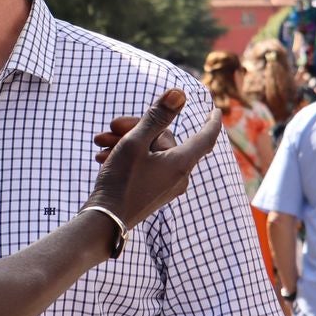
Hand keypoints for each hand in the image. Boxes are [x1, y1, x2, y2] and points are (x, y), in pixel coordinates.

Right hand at [84, 89, 220, 228]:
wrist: (103, 221)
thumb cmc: (120, 181)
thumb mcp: (135, 143)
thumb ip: (157, 116)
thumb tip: (180, 94)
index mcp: (181, 163)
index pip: (206, 137)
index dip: (211, 121)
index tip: (216, 110)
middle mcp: (179, 176)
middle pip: (164, 141)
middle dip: (137, 129)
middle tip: (111, 126)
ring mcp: (166, 187)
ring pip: (151, 153)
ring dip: (126, 143)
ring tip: (100, 143)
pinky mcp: (152, 194)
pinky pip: (146, 167)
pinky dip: (128, 158)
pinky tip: (103, 156)